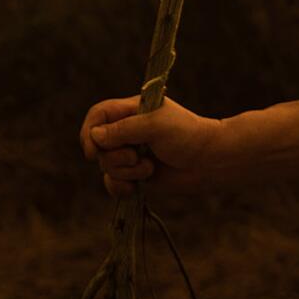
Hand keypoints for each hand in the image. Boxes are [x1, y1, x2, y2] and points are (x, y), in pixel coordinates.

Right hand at [79, 93, 226, 197]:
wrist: (210, 162)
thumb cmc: (187, 136)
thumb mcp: (155, 126)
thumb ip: (123, 129)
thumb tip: (95, 137)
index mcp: (131, 111)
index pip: (97, 116)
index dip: (89, 132)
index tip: (92, 151)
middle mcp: (128, 131)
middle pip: (98, 145)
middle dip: (115, 156)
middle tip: (137, 156)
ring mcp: (131, 153)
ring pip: (107, 166)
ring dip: (126, 171)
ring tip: (149, 168)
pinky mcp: (136, 174)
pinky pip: (114, 183)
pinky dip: (120, 187)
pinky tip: (135, 188)